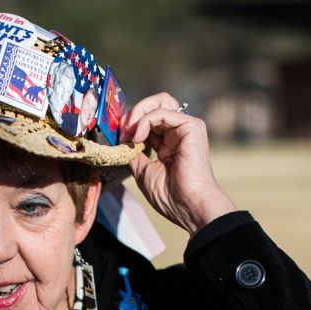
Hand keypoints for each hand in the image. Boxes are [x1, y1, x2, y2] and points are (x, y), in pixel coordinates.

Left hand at [120, 92, 236, 233]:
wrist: (188, 206)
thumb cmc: (170, 195)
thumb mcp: (143, 170)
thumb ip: (133, 153)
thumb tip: (121, 141)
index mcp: (169, 142)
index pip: (148, 119)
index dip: (131, 123)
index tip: (118, 138)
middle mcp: (179, 132)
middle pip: (155, 104)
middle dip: (134, 113)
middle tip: (122, 129)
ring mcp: (186, 127)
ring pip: (159, 102)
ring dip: (138, 114)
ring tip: (129, 132)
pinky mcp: (192, 126)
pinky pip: (162, 112)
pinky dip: (145, 121)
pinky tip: (138, 137)